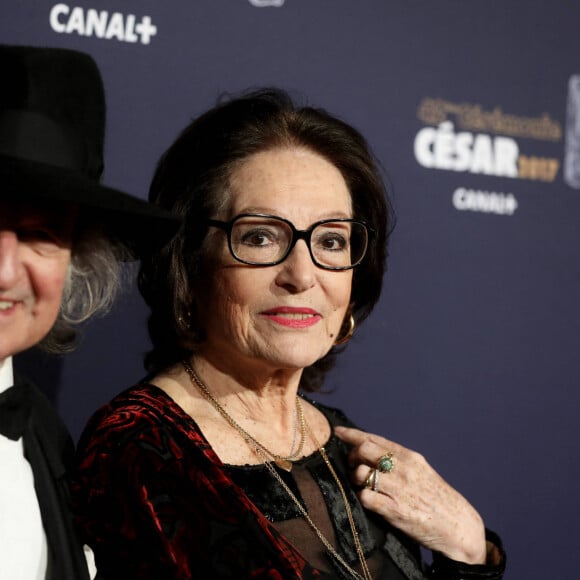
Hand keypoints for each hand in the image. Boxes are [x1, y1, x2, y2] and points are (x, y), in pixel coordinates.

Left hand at [334, 425, 486, 563]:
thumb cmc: (436, 498)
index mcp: (409, 457)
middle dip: (352, 457)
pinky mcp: (397, 510)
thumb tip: (371, 451)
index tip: (338, 432)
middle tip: (352, 467)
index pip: (374, 439)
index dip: (352, 434)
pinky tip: (367, 500)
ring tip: (361, 486)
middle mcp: (404, 469)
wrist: (459, 526)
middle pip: (364, 450)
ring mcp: (400, 489)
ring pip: (362, 473)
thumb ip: (398, 460)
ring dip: (355, 479)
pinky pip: (366, 497)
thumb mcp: (421, 471)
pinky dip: (362, 497)